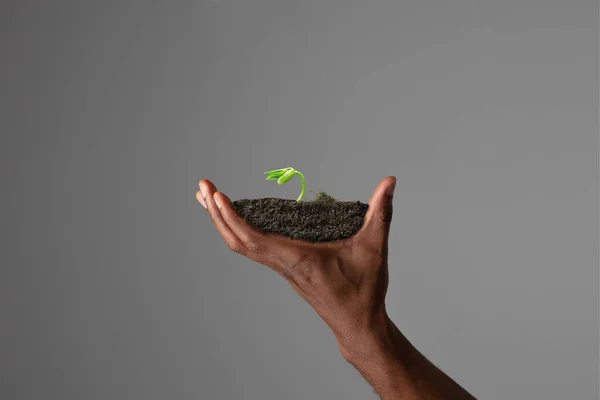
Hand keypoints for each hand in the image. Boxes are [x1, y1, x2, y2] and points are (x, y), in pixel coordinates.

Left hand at [196, 177, 396, 357]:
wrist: (358, 325)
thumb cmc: (364, 291)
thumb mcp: (375, 248)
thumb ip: (381, 212)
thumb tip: (390, 181)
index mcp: (297, 259)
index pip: (253, 238)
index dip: (232, 217)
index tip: (217, 195)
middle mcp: (283, 264)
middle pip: (237, 241)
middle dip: (217, 214)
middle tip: (202, 186)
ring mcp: (282, 268)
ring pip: (241, 246)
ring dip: (223, 222)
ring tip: (209, 198)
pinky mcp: (285, 269)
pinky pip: (252, 249)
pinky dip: (238, 231)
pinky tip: (236, 219)